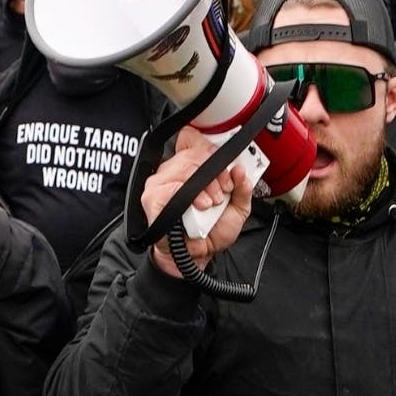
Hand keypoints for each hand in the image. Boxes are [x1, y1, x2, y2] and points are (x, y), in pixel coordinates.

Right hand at [141, 127, 253, 278]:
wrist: (198, 256)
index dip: (209, 148)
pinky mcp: (152, 199)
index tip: (225, 166)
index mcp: (191, 168)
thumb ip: (243, 188)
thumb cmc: (212, 231)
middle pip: (192, 152)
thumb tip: (240, 169)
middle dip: (215, 170)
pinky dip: (189, 195)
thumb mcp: (238, 208)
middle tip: (223, 190)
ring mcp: (160, 184)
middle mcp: (173, 172)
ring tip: (211, 203)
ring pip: (183, 167)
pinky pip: (169, 187)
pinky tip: (198, 206)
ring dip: (204, 185)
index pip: (191, 139)